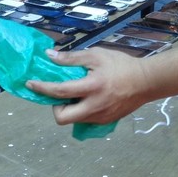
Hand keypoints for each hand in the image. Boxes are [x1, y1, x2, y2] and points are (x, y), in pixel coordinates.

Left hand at [25, 47, 150, 124]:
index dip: (41, 88)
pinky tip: (86, 99)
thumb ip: (71, 58)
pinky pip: (86, 120)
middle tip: (59, 96)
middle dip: (54, 108)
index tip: (30, 84)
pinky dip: (80, 111)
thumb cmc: (120, 65)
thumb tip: (49, 56)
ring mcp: (101, 117)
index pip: (59, 91)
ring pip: (74, 120)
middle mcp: (94, 106)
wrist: (147, 82)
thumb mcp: (95, 55)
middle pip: (62, 118)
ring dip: (68, 109)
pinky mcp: (107, 121)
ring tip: (74, 95)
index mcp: (91, 87)